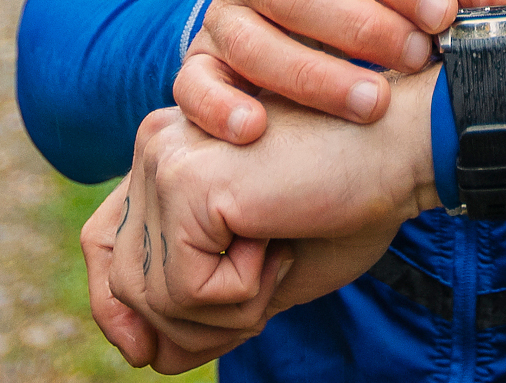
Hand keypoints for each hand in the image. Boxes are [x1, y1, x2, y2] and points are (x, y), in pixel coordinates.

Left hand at [82, 70, 442, 370]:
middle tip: (260, 302)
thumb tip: (146, 358)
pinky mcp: (188, 181)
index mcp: (168, 156)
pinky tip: (277, 244)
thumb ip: (201, 305)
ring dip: (222, 314)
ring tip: (276, 265)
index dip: (116, 307)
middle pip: (123, 281)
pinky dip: (239, 295)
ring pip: (149, 296)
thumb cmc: (347, 202)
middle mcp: (155, 148)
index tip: (149, 351)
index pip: (101, 243)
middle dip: (189, 326)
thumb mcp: (262, 270)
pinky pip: (185, 290)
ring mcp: (166, 161)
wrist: (404, 146)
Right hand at [176, 0, 505, 142]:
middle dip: (357, 24)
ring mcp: (219, 15)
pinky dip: (219, 106)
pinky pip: (193, 84)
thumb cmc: (362, 2)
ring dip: (309, 74)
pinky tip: (255, 130)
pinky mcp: (196, 66)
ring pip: (248, 38)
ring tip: (368, 104)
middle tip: (412, 56)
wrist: (289, 32)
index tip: (440, 15)